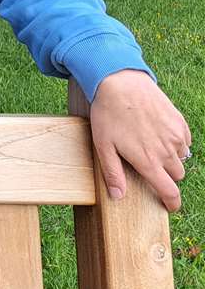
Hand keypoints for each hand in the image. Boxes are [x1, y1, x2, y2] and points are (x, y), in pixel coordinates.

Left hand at [89, 70, 191, 210]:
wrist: (120, 83)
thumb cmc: (108, 115)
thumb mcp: (103, 146)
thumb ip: (113, 173)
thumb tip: (118, 196)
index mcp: (148, 161)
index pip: (169, 191)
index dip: (171, 202)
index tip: (169, 206)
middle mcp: (167, 151)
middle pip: (177, 175)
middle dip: (167, 176)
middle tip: (150, 166)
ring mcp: (176, 136)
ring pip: (181, 159)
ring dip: (171, 159)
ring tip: (151, 147)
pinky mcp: (180, 122)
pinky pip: (185, 142)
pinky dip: (176, 143)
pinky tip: (159, 134)